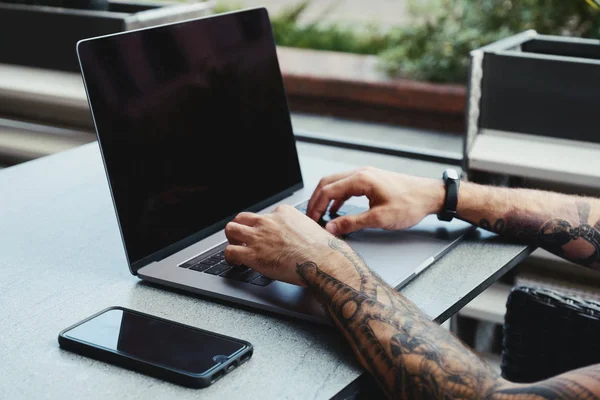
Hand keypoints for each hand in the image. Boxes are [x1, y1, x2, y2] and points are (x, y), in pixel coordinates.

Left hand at [224, 205, 350, 285]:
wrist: (323, 261)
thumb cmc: (324, 249)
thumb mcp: (313, 228)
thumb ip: (301, 229)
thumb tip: (304, 236)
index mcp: (283, 213)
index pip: (266, 215)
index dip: (264, 228)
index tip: (266, 236)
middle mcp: (268, 221)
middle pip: (243, 218)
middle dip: (242, 228)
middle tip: (244, 239)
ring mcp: (258, 236)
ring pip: (231, 229)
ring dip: (232, 239)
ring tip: (236, 248)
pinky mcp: (252, 254)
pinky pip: (230, 251)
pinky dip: (230, 257)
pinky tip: (236, 262)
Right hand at [306, 167, 444, 235]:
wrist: (430, 196)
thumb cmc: (410, 204)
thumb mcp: (379, 219)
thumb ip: (352, 223)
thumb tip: (331, 228)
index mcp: (361, 179)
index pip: (327, 190)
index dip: (315, 206)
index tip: (311, 220)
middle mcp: (361, 173)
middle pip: (327, 183)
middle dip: (316, 200)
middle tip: (311, 217)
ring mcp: (366, 175)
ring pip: (336, 183)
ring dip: (325, 198)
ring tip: (320, 215)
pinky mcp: (371, 181)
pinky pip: (347, 186)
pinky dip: (337, 197)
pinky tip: (336, 210)